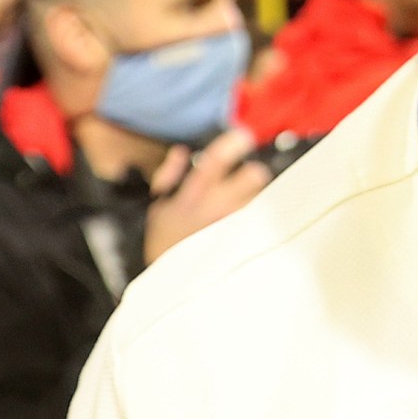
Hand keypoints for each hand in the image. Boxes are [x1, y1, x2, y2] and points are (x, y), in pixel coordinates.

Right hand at [144, 129, 269, 268]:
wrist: (166, 282)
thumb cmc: (164, 242)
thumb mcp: (158, 207)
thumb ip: (168, 176)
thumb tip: (181, 152)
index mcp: (191, 197)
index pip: (214, 162)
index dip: (230, 145)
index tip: (242, 136)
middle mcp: (214, 210)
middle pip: (250, 179)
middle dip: (256, 172)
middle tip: (255, 174)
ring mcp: (231, 228)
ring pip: (258, 200)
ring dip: (256, 197)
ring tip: (248, 204)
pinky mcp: (241, 244)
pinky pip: (259, 224)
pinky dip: (259, 219)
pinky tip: (254, 223)